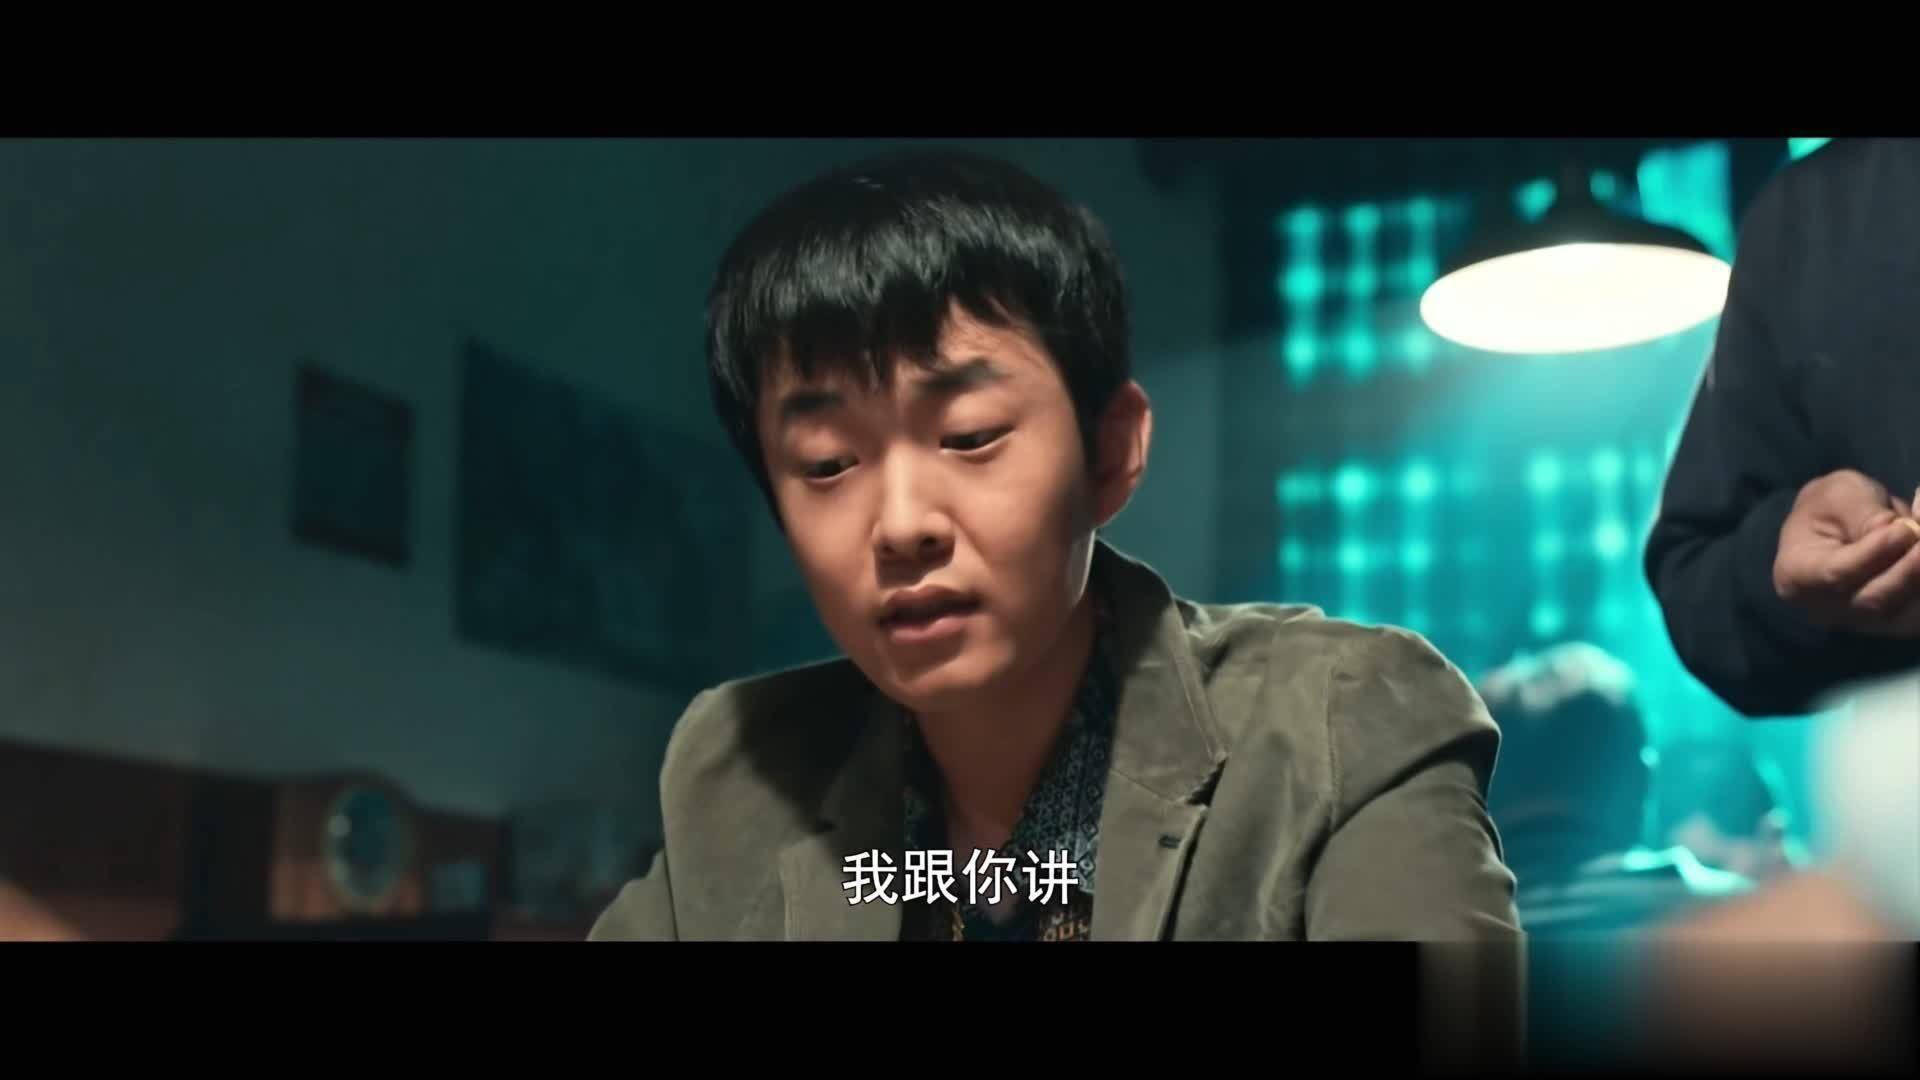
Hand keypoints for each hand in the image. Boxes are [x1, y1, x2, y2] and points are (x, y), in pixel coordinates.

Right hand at [1772, 470, 1919, 634]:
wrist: (1830, 530)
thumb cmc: (1828, 508)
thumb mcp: (1838, 495)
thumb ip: (1865, 513)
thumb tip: (1905, 531)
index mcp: (1797, 574)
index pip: (1837, 573)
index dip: (1875, 553)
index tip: (1904, 527)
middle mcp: (1825, 609)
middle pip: (1873, 601)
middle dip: (1910, 570)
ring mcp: (1859, 623)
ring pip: (1903, 616)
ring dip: (1919, 577)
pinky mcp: (1890, 625)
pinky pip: (1915, 618)